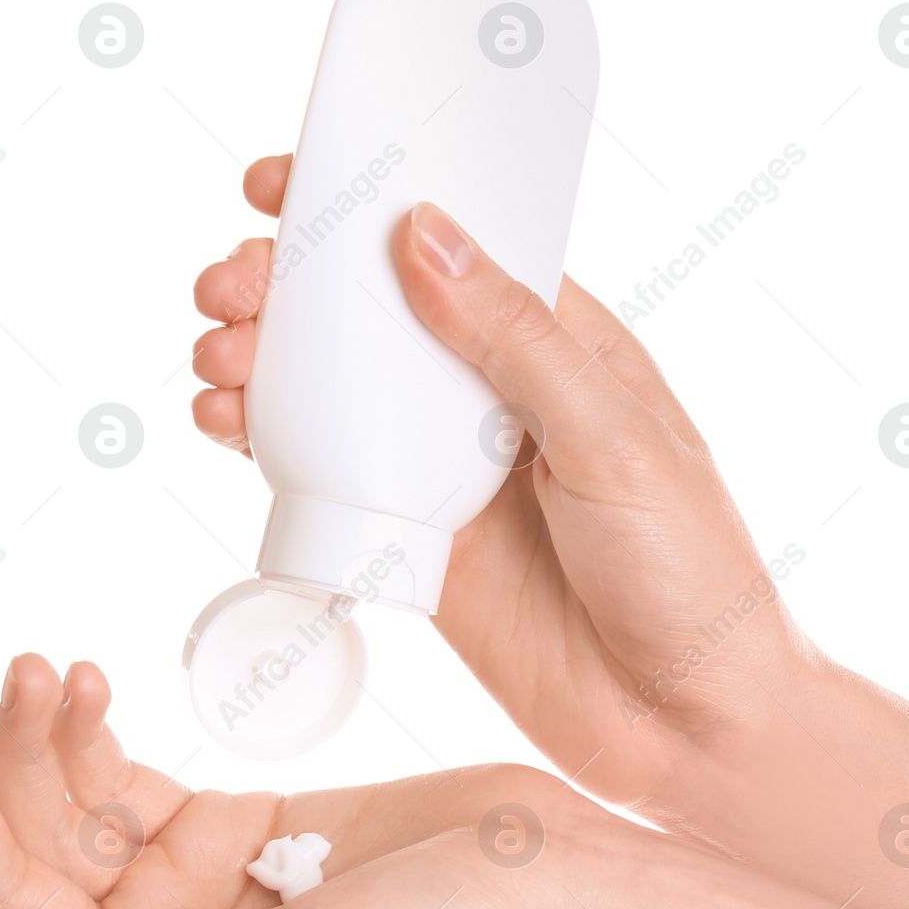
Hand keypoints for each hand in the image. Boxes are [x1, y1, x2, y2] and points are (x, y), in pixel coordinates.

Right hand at [191, 154, 809, 820]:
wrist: (686, 725)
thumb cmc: (692, 571)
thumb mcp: (613, 440)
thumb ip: (516, 341)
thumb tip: (424, 237)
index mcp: (560, 345)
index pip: (447, 248)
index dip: (363, 204)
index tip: (279, 183)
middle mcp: (492, 397)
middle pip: (368, 316)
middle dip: (286, 287)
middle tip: (228, 286)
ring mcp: (445, 472)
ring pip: (332, 392)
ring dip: (262, 362)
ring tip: (216, 358)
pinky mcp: (413, 544)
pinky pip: (325, 480)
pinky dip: (265, 446)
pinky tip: (227, 428)